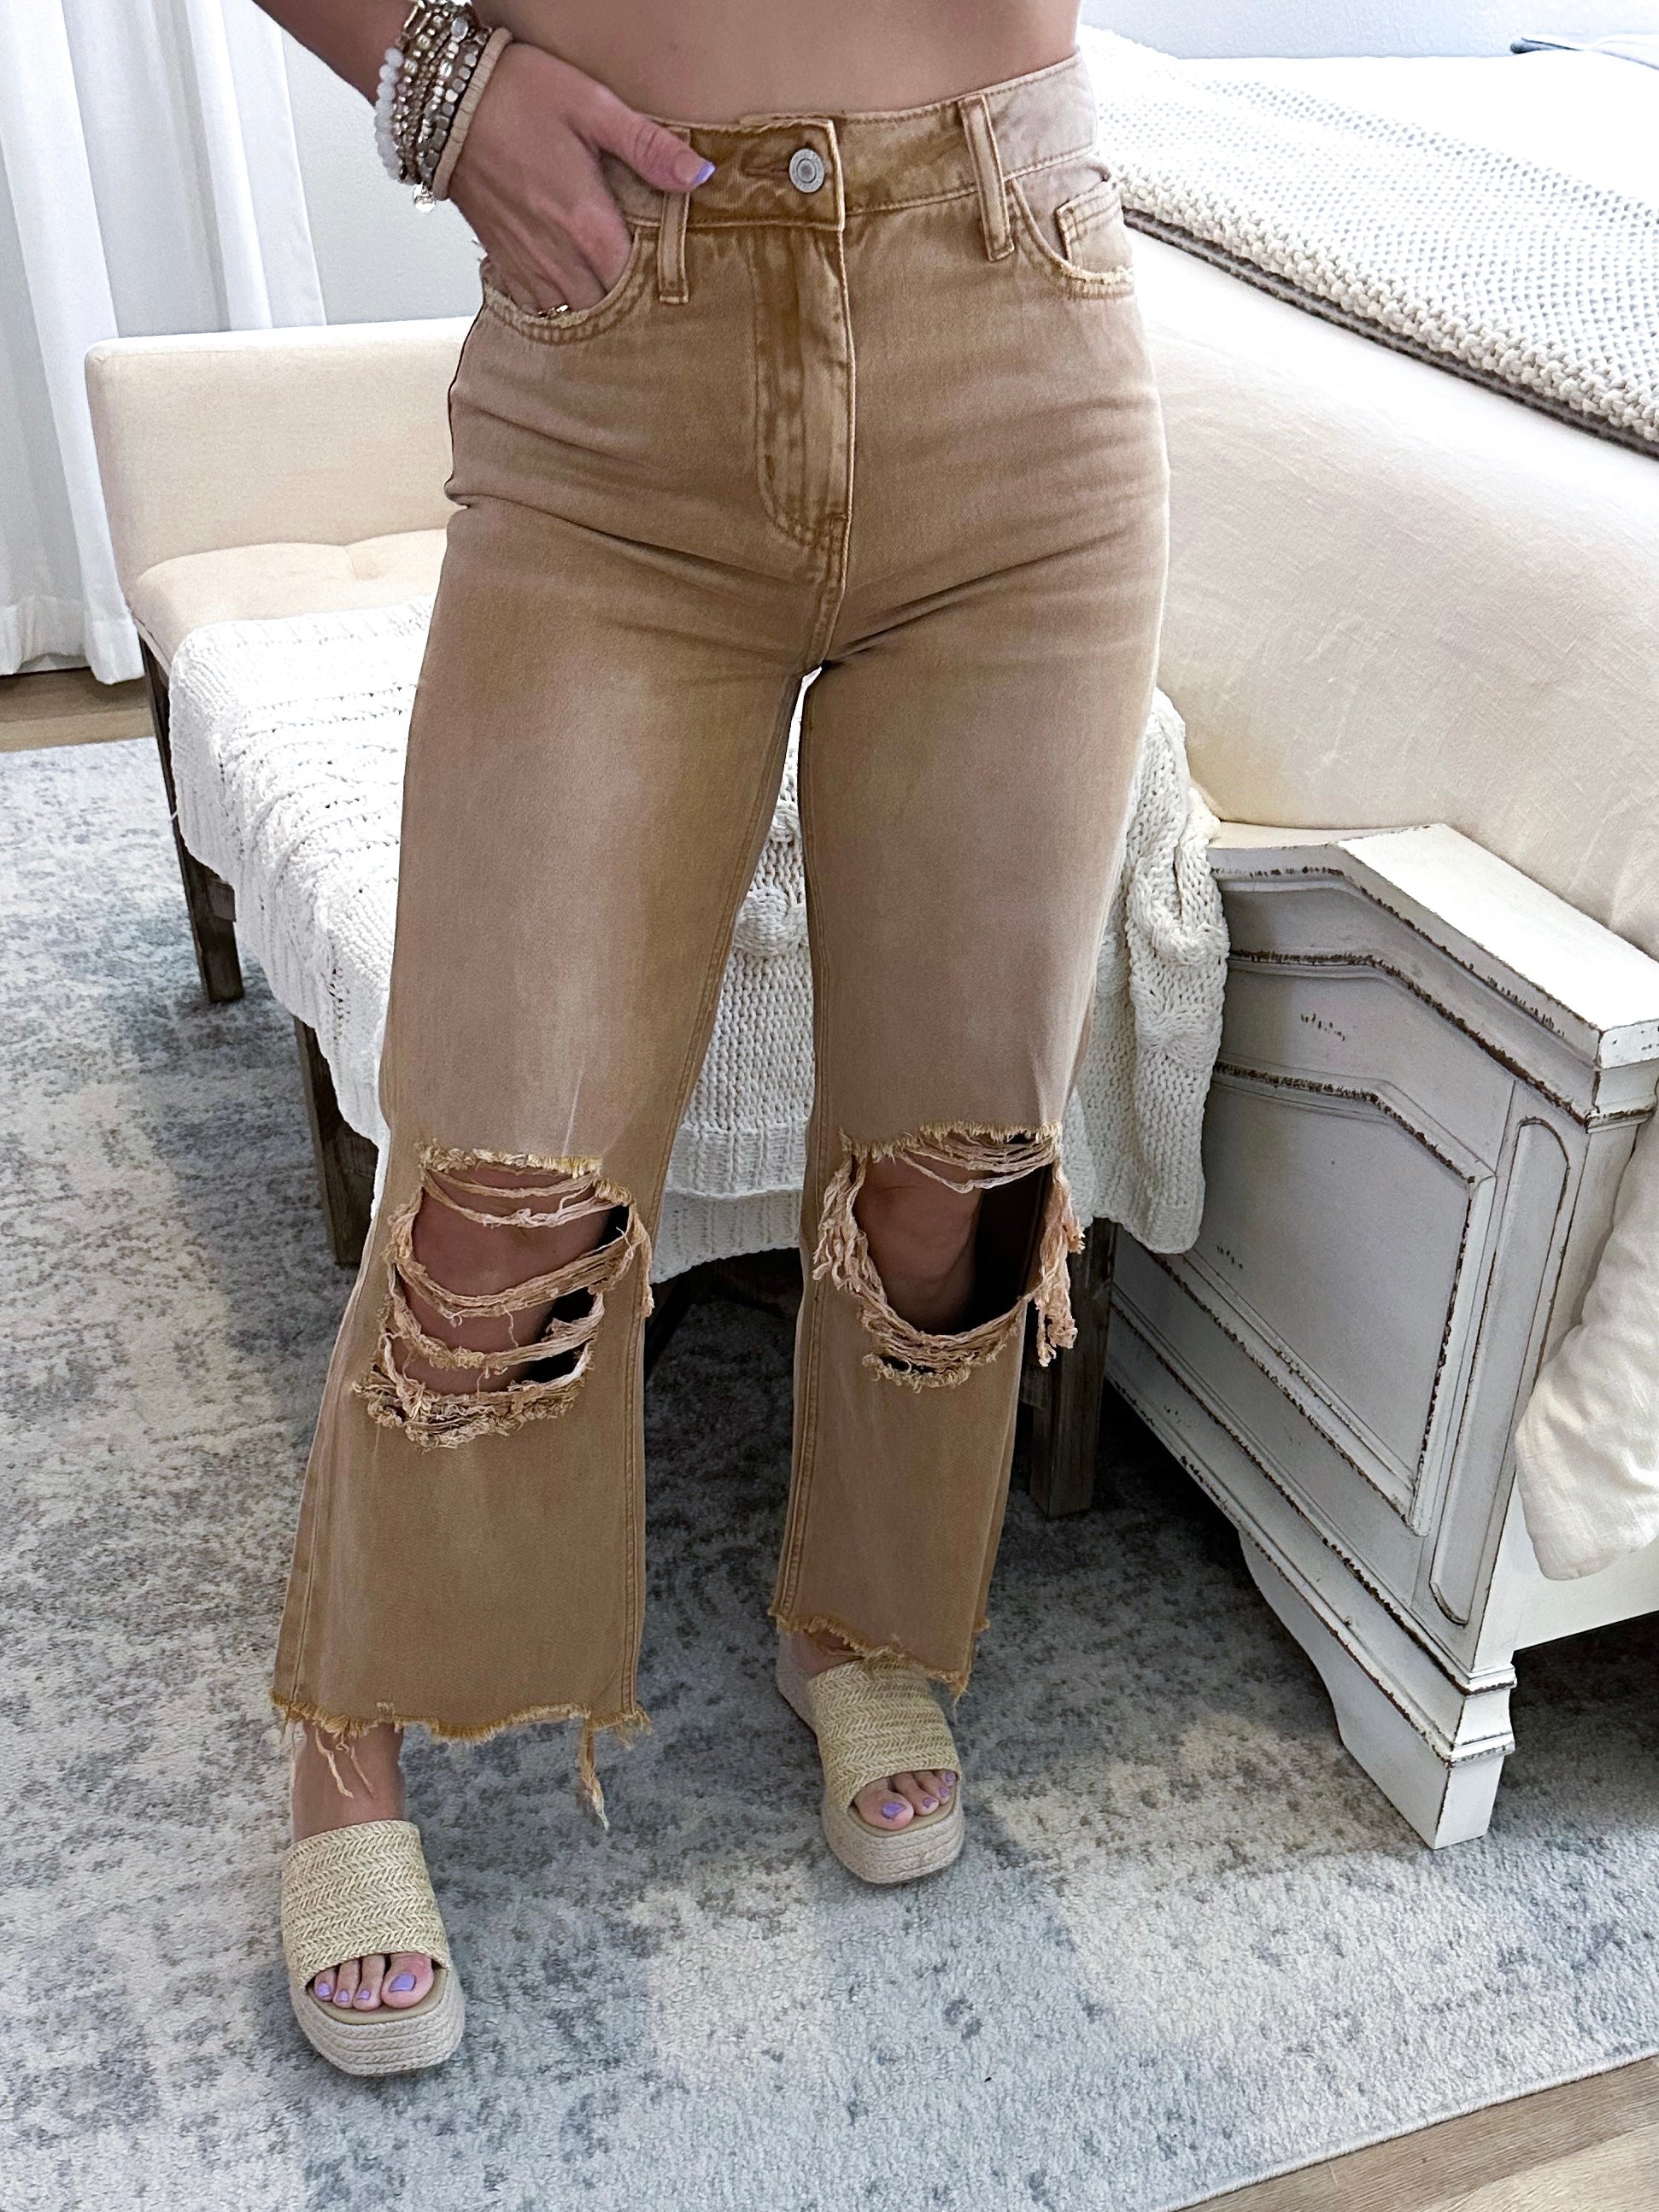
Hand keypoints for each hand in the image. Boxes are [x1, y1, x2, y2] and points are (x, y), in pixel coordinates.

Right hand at [445, 41, 714, 313]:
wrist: (446, 100)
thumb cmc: (516, 96)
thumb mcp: (592, 107)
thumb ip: (647, 147)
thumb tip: (698, 174)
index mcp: (585, 223)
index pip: (637, 285)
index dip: (659, 292)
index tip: (675, 285)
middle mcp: (556, 255)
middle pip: (607, 310)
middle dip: (630, 307)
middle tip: (650, 292)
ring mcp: (526, 263)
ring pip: (572, 316)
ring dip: (595, 310)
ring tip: (615, 294)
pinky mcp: (503, 262)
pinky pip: (536, 308)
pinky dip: (557, 306)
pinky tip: (572, 289)